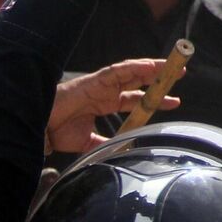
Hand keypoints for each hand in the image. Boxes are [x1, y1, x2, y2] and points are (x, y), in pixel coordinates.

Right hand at [48, 59, 171, 153]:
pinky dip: (135, 67)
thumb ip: (108, 146)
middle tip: (181, 74)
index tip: (175, 102)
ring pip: (132, 72)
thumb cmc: (59, 133)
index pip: (136, 99)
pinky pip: (118, 70)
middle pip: (138, 81)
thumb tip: (124, 154)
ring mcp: (102, 85)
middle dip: (160, 78)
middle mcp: (106, 92)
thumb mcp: (90, 144)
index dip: (156, 99)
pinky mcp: (95, 80)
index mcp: (105, 104)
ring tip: (173, 66)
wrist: (41, 128)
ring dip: (153, 68)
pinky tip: (150, 66)